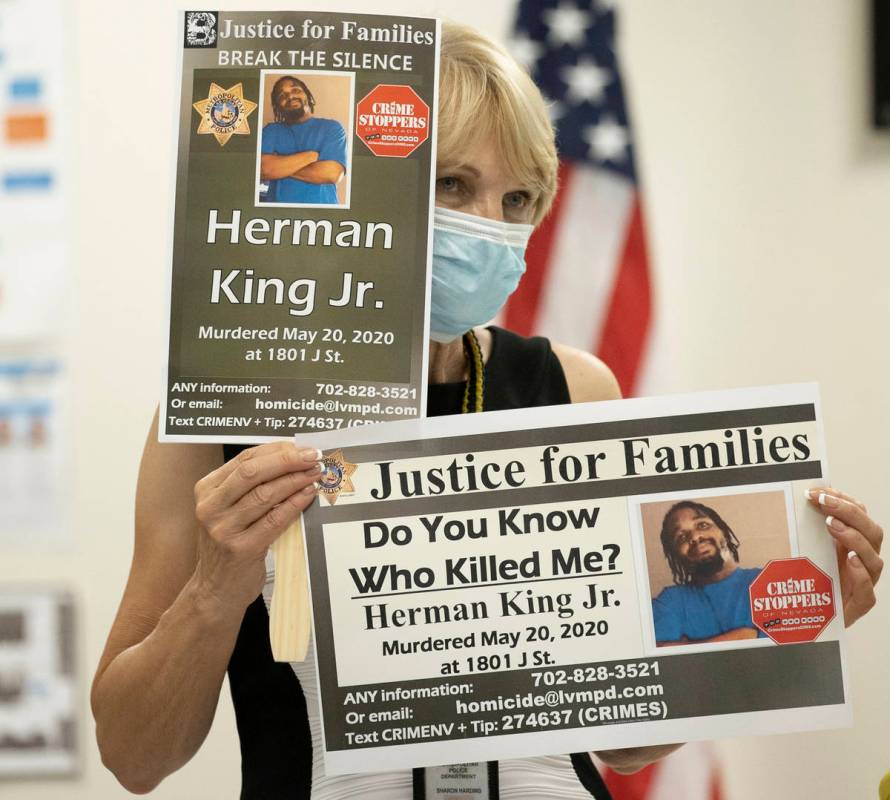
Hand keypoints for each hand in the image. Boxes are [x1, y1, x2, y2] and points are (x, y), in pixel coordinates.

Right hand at [192, 442, 320, 614]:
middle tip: (313, 457)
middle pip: (252, 472)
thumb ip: (250, 486)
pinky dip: (294, 504)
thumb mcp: (228, 510)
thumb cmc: (228, 545)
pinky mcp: (241, 549)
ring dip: (295, 480)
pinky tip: (308, 495)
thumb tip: (291, 457)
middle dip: (287, 460)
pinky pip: (274, 519)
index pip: (244, 459)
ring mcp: (223, 529)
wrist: (214, 590)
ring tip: (315, 474)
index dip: (276, 450)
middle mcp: (210, 507)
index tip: (301, 447)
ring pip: (265, 494)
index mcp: (206, 490)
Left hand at [806, 487, 882, 626]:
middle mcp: (863, 560)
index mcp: (853, 542)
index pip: (859, 514)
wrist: (807, 616)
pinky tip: (850, 561)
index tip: (818, 491)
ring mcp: (864, 582)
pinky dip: (861, 574)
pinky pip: (868, 592)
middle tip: (823, 503)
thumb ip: (806, 527)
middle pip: (871, 532)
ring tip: (831, 526)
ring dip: (854, 538)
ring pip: (873, 559)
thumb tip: (796, 499)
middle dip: (848, 513)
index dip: (843, 499)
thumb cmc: (807, 579)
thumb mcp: (805, 547)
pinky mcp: (859, 605)